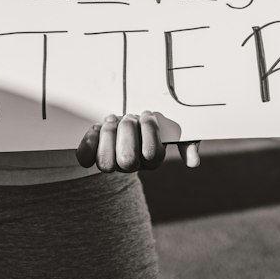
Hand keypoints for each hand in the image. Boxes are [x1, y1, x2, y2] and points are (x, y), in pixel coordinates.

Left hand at [76, 112, 200, 172]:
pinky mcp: (94, 154)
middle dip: (128, 133)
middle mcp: (132, 164)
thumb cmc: (154, 121)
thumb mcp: (175, 128)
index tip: (147, 114)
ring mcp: (112, 161)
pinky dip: (88, 143)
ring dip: (109, 136)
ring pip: (106, 163)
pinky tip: (95, 128)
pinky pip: (86, 158)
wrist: (128, 115)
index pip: (153, 155)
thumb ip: (187, 142)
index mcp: (152, 158)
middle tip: (129, 116)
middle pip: (128, 161)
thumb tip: (193, 162)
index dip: (149, 132)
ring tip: (113, 119)